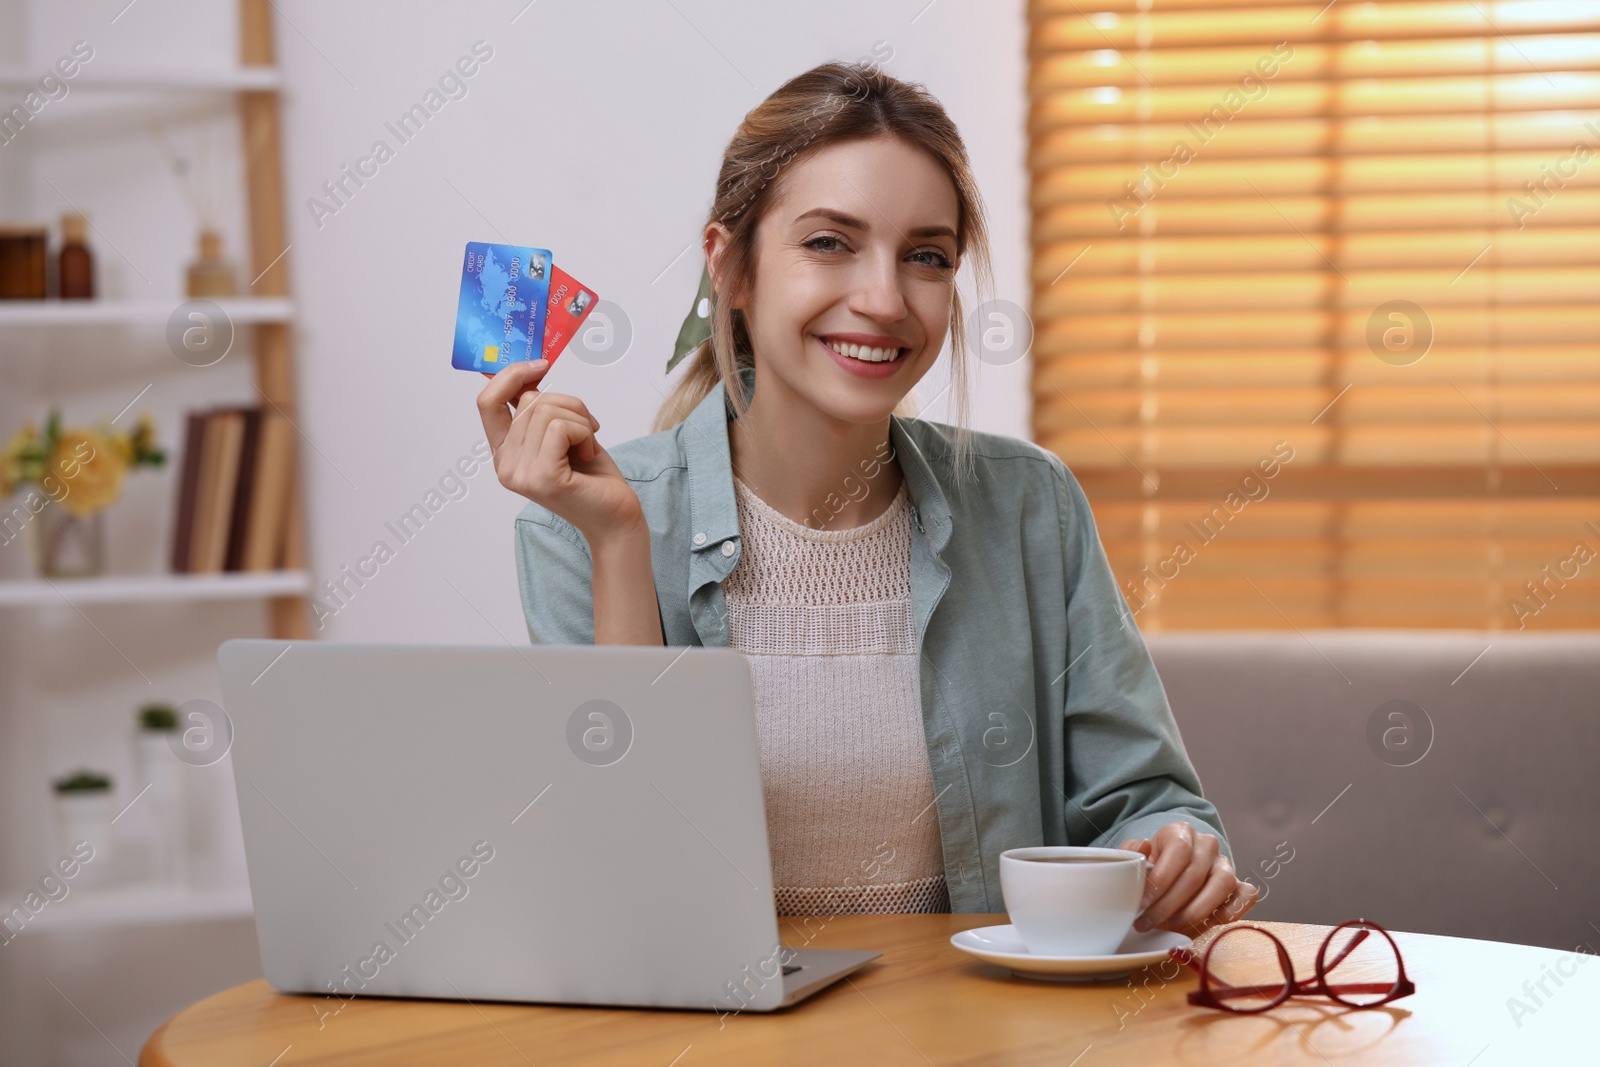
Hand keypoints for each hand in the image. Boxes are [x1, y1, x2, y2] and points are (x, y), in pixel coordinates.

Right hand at [476, 360, 643, 541]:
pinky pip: (560, 427)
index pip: (487, 402)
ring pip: (546, 410)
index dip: (510, 375)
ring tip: (587, 445)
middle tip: (588, 428)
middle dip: (569, 404)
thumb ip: (538, 410)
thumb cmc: (592, 476)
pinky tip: (588, 454)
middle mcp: (505, 466)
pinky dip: (584, 432)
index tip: (541, 365)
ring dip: (580, 420)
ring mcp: (520, 474)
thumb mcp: (560, 433)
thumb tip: (526, 372)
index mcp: (504, 453)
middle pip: (529, 400)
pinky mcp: (542, 478)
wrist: (615, 516)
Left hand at [1118, 822, 1258, 936]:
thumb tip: (1144, 846)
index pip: (1178, 849)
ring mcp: (1226, 865)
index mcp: (1181, 832)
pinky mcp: (1240, 885)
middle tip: (1148, 922)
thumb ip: (1132, 853)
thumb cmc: (1152, 869)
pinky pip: (1246, 895)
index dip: (1161, 878)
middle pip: (1194, 873)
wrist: (1171, 876)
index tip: (1143, 902)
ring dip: (1195, 911)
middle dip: (1168, 904)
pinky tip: (1209, 922)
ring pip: (1222, 884)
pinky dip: (1232, 910)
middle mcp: (1207, 845)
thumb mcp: (1135, 859)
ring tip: (1172, 926)